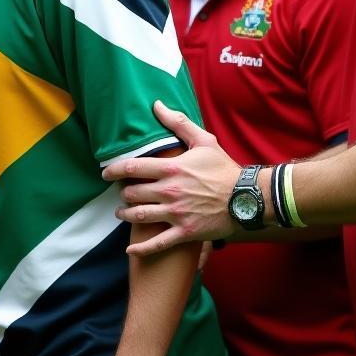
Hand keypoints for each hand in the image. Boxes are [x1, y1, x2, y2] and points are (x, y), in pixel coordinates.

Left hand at [102, 101, 239, 254]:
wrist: (249, 197)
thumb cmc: (224, 168)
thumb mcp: (203, 140)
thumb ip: (178, 123)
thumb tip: (157, 104)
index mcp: (171, 169)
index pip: (131, 168)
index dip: (113, 170)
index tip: (106, 173)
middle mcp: (169, 191)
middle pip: (132, 193)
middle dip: (122, 193)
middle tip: (121, 193)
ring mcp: (176, 214)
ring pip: (139, 216)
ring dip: (125, 215)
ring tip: (122, 213)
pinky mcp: (185, 232)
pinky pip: (158, 243)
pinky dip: (142, 249)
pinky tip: (131, 250)